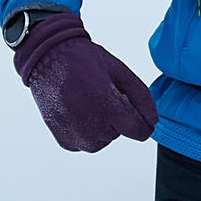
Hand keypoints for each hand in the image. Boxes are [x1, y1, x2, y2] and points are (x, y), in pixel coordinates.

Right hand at [13, 12, 157, 151]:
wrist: (47, 58)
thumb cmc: (83, 61)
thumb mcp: (120, 71)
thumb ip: (141, 97)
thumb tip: (153, 121)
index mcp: (109, 109)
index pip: (140, 132)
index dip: (143, 122)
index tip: (136, 112)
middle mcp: (92, 128)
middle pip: (120, 133)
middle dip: (117, 117)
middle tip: (101, 93)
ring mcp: (76, 136)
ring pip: (103, 140)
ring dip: (101, 125)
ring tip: (88, 101)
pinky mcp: (64, 140)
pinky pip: (85, 143)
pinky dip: (85, 130)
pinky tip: (77, 110)